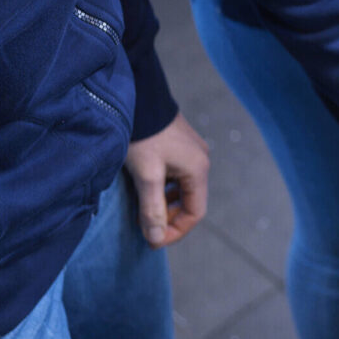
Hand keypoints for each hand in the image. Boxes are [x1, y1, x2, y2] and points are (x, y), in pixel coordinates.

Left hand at [126, 114, 210, 246]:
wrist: (139, 98)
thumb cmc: (144, 136)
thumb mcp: (146, 175)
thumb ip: (152, 209)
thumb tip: (156, 239)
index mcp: (198, 170)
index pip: (195, 213)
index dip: (175, 231)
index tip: (152, 240)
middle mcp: (200, 161)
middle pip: (189, 202)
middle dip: (168, 218)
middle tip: (145, 226)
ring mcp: (191, 152)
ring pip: (181, 189)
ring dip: (164, 204)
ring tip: (142, 209)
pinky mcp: (179, 146)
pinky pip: (175, 176)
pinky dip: (163, 189)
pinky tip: (145, 188)